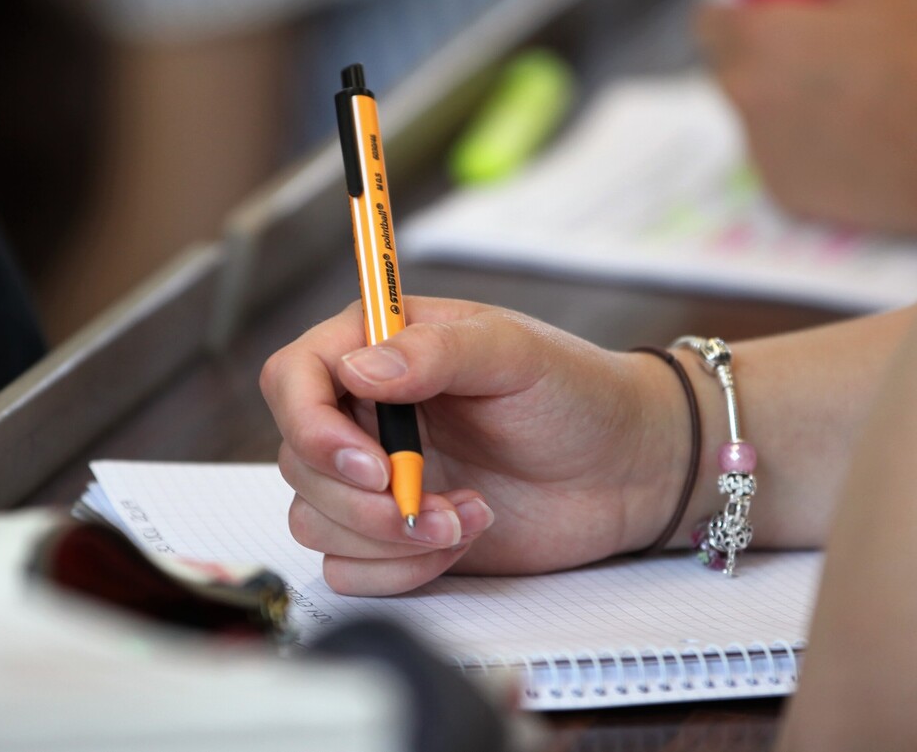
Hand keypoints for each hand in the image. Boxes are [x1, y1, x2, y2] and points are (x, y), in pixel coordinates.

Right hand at [260, 297, 689, 595]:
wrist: (624, 471)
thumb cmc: (575, 394)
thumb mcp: (513, 354)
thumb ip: (436, 352)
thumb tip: (361, 369)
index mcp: (377, 349)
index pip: (291, 379)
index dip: (310, 425)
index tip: (369, 464)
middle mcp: (364, 412)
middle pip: (297, 462)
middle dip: (361, 499)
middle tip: (429, 502)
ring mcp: (375, 478)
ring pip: (314, 520)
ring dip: (387, 535)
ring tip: (467, 516)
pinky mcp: (393, 536)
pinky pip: (349, 568)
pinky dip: (401, 568)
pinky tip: (463, 536)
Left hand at [697, 0, 916, 237]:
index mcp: (760, 36)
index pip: (708, 16)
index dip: (744, 9)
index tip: (780, 11)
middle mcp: (745, 95)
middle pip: (728, 65)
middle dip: (764, 54)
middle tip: (831, 56)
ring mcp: (760, 151)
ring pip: (756, 114)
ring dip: (786, 102)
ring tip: (857, 101)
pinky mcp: (782, 194)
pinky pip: (779, 160)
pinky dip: (805, 149)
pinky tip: (857, 142)